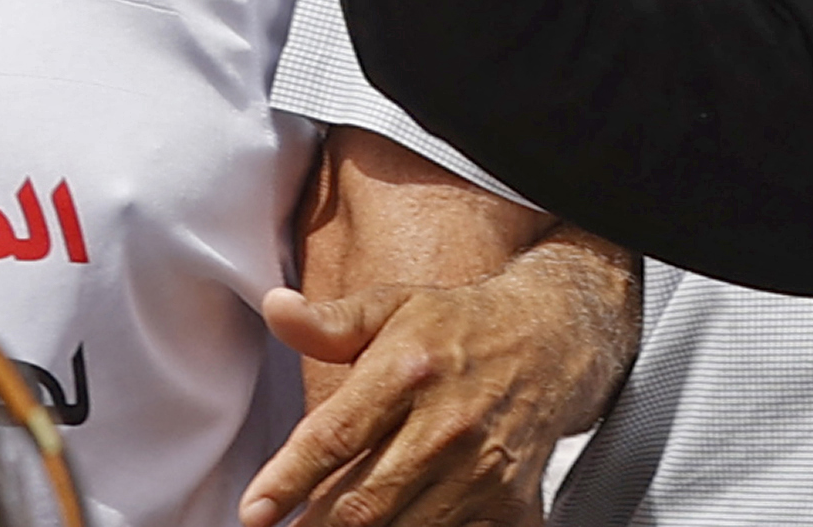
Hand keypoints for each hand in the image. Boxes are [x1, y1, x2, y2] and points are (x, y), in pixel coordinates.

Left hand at [245, 239, 640, 526]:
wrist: (558, 337)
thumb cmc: (462, 327)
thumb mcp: (394, 308)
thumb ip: (328, 321)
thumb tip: (275, 308)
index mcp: (409, 371)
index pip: (334, 437)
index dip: (287, 480)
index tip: (254, 511)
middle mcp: (448, 424)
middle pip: (362, 505)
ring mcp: (482, 469)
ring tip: (331, 524)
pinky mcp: (509, 501)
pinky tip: (401, 520)